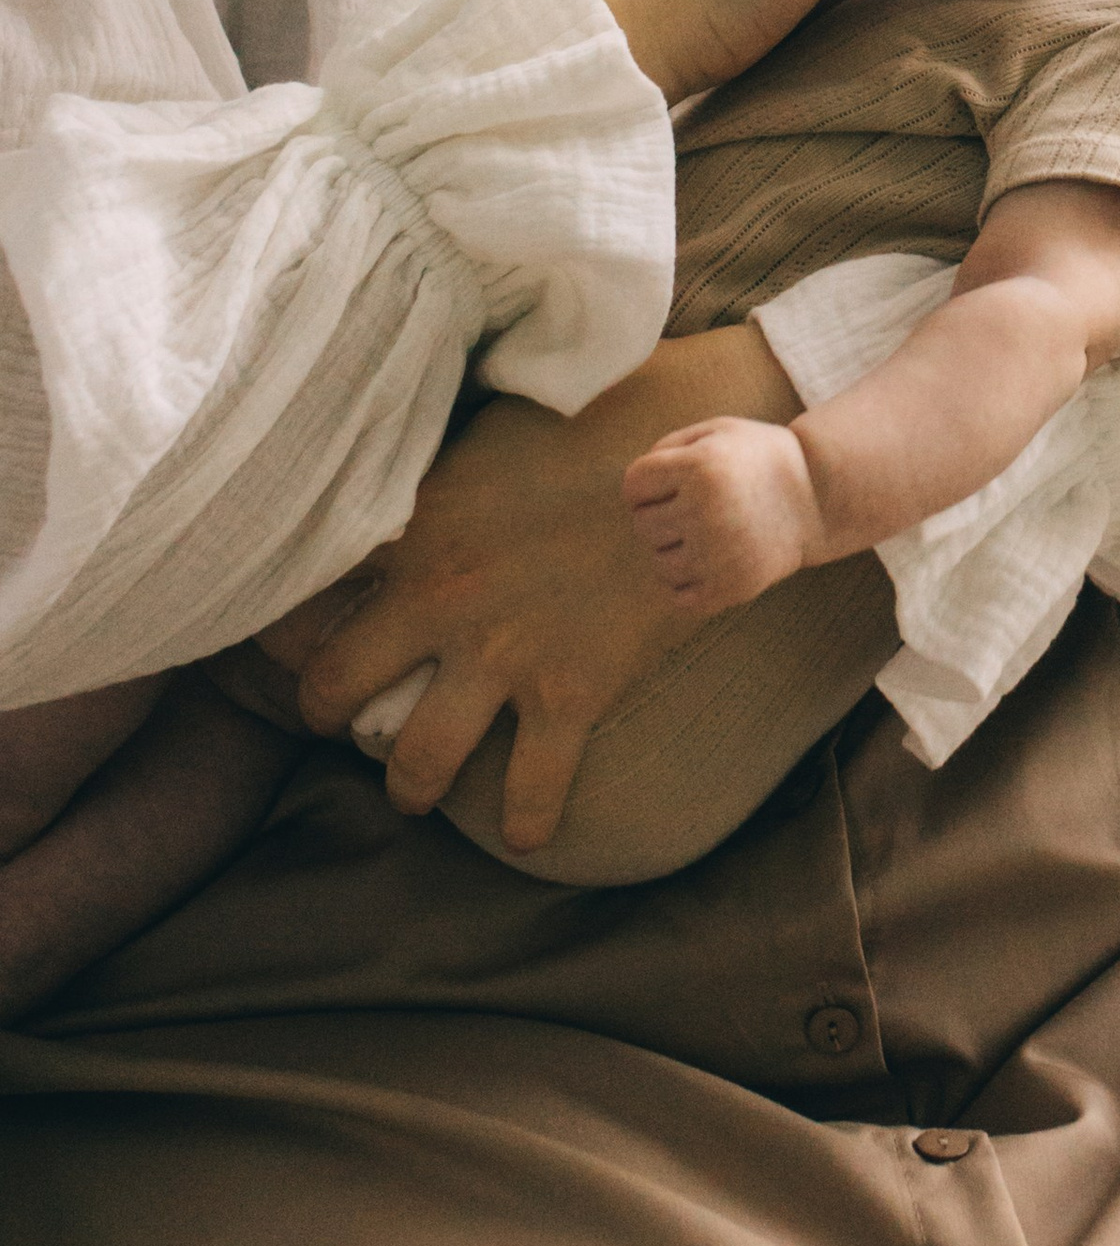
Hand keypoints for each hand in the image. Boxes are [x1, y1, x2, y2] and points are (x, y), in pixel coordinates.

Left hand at [274, 326, 798, 854]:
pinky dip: (527, 821)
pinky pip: (533, 790)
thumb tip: (392, 473)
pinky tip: (524, 830)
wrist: (709, 459)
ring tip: (415, 785)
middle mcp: (445, 602)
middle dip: (327, 710)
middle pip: (333, 692)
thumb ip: (439, 469)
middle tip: (342, 713)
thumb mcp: (500, 422)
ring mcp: (507, 657)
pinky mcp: (573, 694)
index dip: (287, 617)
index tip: (284, 632)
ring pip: (417, 765)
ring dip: (410, 784)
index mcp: (420, 525)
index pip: (311, 588)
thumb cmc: (611, 414)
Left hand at [625, 415, 823, 612]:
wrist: (817, 496)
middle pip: (642, 525)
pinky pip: (678, 596)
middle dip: (660, 514)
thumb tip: (631, 488)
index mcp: (700, 467)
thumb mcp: (718, 431)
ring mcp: (717, 554)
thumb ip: (668, 447)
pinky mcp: (730, 587)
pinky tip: (708, 560)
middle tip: (693, 506)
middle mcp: (705, 511)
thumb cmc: (759, 458)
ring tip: (705, 532)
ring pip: (658, 563)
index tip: (671, 482)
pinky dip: (686, 581)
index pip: (633, 485)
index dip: (647, 483)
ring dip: (672, 549)